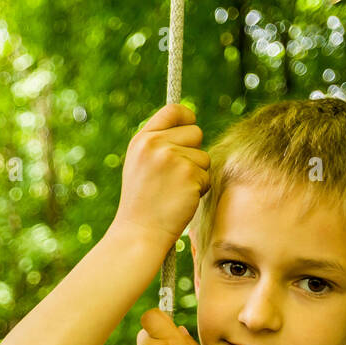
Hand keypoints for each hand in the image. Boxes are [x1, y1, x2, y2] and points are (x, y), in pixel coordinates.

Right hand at [111, 103, 210, 250]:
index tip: (190, 127)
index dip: (187, 117)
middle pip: (195, 133)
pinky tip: (180, 201)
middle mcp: (155, 145)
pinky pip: (207, 176)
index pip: (173, 110)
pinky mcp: (189, 175)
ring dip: (197, 174)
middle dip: (193, 153)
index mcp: (142, 140)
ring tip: (175, 191)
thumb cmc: (142, 203)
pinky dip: (199, 190)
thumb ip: (159, 144)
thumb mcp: (141, 166)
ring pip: (204, 157)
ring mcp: (172, 158)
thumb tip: (189, 125)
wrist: (139, 233)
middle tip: (176, 176)